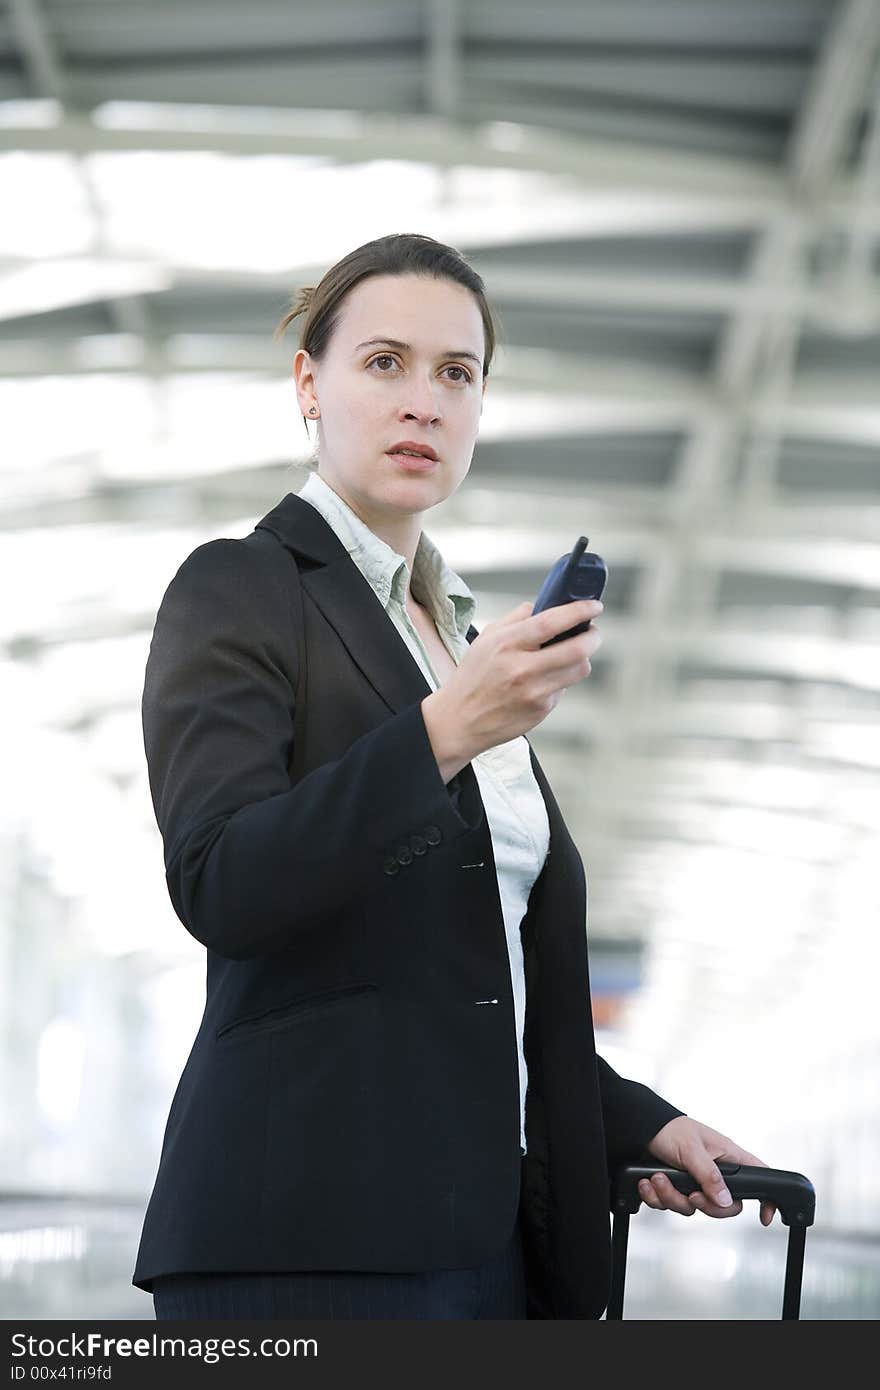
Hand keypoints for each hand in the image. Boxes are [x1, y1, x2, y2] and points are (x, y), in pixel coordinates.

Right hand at [422, 597, 603, 774]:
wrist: (460, 720)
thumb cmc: (472, 678)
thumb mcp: (486, 640)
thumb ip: (515, 619)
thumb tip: (541, 606)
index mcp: (507, 644)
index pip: (551, 622)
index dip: (579, 612)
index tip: (594, 606)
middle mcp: (522, 668)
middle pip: (577, 649)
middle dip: (593, 637)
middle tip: (593, 632)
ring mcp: (534, 692)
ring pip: (579, 670)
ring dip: (582, 659)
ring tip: (571, 654)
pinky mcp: (541, 710)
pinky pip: (564, 688)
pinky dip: (562, 679)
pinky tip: (546, 679)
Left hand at [641, 1116, 776, 1225]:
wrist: (640, 1130)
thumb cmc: (670, 1129)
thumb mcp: (692, 1149)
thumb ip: (709, 1175)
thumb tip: (726, 1200)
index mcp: (727, 1157)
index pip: (758, 1176)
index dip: (766, 1197)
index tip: (764, 1217)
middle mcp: (714, 1172)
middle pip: (724, 1206)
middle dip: (703, 1204)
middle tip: (691, 1194)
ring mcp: (695, 1182)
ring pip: (692, 1208)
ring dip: (671, 1197)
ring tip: (658, 1179)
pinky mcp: (676, 1188)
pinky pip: (671, 1206)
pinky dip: (656, 1197)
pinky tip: (648, 1183)